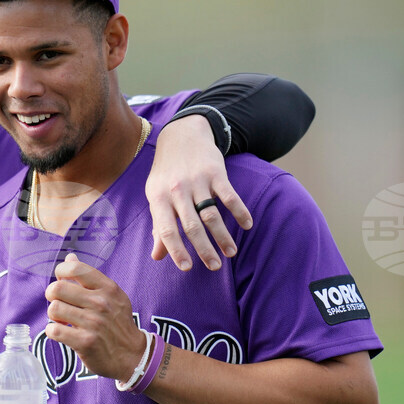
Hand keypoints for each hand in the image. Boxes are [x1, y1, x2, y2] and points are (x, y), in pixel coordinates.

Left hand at [45, 253, 147, 380]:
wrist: (133, 356)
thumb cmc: (118, 323)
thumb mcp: (112, 296)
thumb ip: (90, 277)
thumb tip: (70, 257)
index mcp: (108, 288)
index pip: (75, 268)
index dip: (61, 272)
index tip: (62, 281)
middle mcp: (101, 303)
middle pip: (57, 288)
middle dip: (52, 295)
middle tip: (59, 302)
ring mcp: (93, 323)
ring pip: (54, 309)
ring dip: (53, 315)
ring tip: (62, 319)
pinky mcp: (85, 342)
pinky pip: (54, 330)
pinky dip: (53, 331)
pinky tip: (62, 332)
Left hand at [148, 114, 252, 270]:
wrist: (181, 136)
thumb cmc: (166, 173)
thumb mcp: (156, 196)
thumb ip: (159, 227)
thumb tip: (157, 257)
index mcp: (158, 198)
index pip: (166, 230)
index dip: (176, 250)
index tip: (187, 268)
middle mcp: (177, 190)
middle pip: (192, 226)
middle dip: (204, 250)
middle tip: (215, 267)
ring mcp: (197, 181)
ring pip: (212, 215)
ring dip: (223, 236)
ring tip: (230, 253)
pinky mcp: (216, 173)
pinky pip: (230, 196)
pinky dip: (240, 212)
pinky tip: (247, 225)